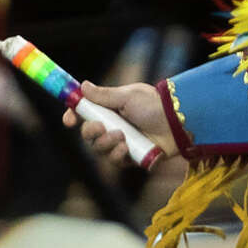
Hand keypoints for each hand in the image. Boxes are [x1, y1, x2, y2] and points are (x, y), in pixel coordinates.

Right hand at [62, 80, 177, 164]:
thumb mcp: (127, 96)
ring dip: (106, 144)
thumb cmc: (154, 105)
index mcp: (110, 109)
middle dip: (90, 133)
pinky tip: (127, 148)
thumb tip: (83, 86)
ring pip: (100, 150)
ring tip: (121, 136)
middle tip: (101, 128)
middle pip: (89, 136)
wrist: (177, 122)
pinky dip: (118, 155)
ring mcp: (123, 143)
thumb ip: (103, 95)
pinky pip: (116, 162)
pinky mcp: (133, 158)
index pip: (85, 114)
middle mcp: (114, 126)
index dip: (73, 117)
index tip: (69, 120)